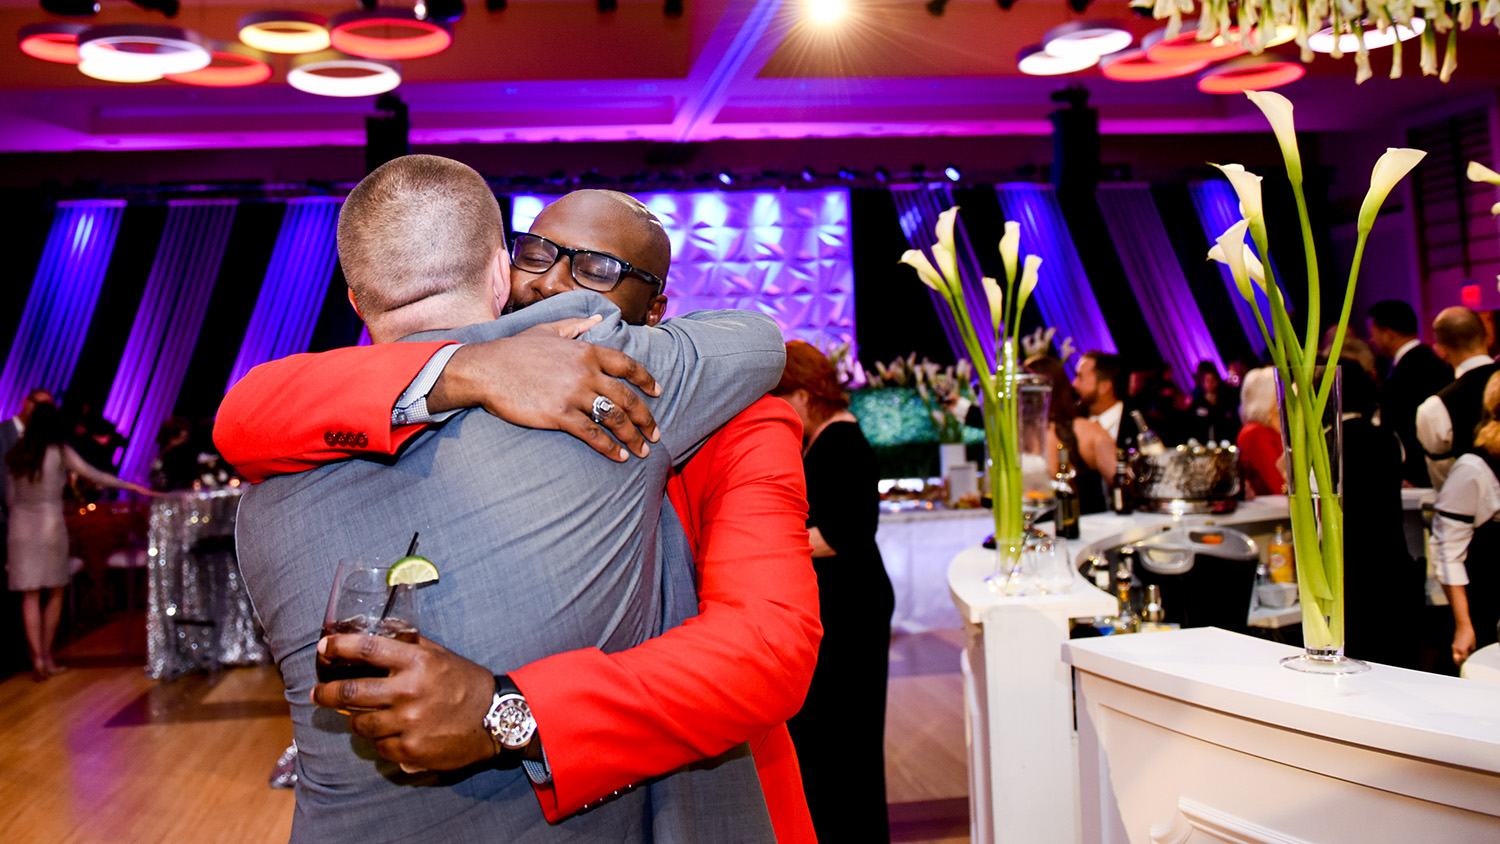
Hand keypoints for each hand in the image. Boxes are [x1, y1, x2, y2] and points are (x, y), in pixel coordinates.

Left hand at [311, 634, 498, 771]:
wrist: (496, 718)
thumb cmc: (466, 682)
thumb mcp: (440, 656)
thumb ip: (409, 646)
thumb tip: (376, 634)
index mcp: (416, 661)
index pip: (366, 649)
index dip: (339, 647)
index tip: (323, 647)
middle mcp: (409, 690)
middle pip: (351, 692)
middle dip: (327, 693)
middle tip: (318, 694)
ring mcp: (408, 722)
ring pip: (360, 724)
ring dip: (357, 720)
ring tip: (361, 717)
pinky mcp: (411, 749)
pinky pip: (379, 746)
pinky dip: (381, 740)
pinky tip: (391, 734)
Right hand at [428, 329, 661, 461]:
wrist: (487, 369)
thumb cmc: (515, 350)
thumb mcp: (548, 330)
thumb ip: (576, 325)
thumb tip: (598, 319)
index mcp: (587, 350)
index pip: (627, 365)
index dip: (646, 380)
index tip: (658, 393)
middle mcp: (586, 372)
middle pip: (627, 397)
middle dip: (646, 418)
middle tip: (655, 433)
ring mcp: (574, 394)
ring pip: (615, 418)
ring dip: (633, 437)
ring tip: (642, 450)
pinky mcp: (560, 415)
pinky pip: (593, 434)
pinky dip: (609, 447)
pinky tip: (618, 456)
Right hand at [1452, 623, 1476, 666]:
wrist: (1463, 627)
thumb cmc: (1469, 635)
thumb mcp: (1473, 645)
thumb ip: (1470, 652)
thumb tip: (1469, 656)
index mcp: (1462, 650)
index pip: (1463, 660)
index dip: (1465, 663)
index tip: (1468, 665)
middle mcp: (1456, 649)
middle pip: (1456, 660)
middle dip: (1459, 664)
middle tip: (1464, 665)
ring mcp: (1454, 647)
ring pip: (1454, 657)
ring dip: (1458, 660)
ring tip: (1463, 661)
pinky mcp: (1453, 645)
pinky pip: (1454, 653)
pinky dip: (1457, 655)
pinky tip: (1462, 655)